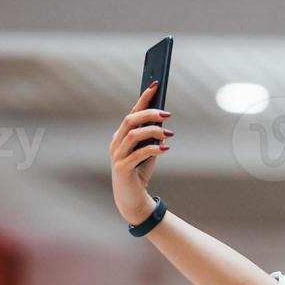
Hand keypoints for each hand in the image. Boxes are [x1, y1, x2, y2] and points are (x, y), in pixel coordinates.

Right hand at [109, 81, 172, 225]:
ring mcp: (117, 155)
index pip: (132, 111)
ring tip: (168, 134)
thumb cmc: (139, 172)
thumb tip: (163, 123)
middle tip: (167, 114)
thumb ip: (152, 137)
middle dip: (149, 113)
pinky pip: (137, 154)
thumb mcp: (148, 151)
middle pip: (130, 120)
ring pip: (133, 135)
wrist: (131, 199)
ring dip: (152, 131)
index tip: (156, 85)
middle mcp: (116, 142)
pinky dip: (152, 149)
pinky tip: (165, 149)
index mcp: (121, 135)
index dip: (144, 98)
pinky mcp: (122, 168)